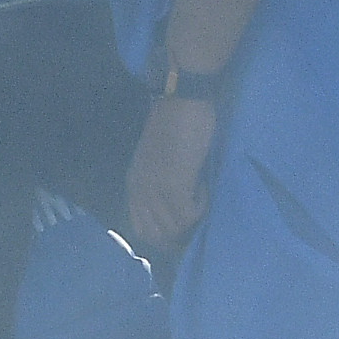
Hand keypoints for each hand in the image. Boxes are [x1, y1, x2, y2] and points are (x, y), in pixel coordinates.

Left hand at [127, 94, 219, 253]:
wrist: (182, 100)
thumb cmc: (174, 123)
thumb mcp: (157, 158)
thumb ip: (158, 182)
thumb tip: (172, 208)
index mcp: (134, 183)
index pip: (141, 229)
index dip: (161, 238)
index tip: (181, 236)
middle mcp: (141, 191)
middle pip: (156, 235)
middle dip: (177, 238)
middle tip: (196, 225)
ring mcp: (156, 190)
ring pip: (174, 229)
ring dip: (192, 220)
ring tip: (202, 198)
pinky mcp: (175, 186)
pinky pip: (190, 215)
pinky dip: (201, 207)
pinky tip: (204, 187)